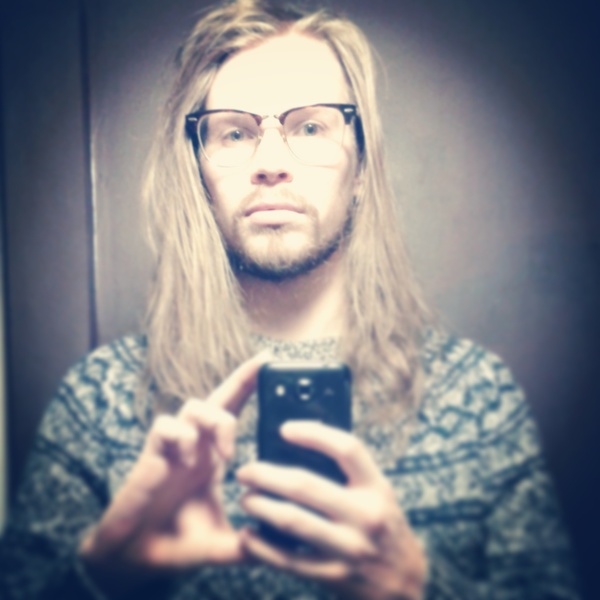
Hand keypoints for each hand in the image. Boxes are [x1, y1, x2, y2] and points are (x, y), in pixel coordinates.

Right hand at [79, 352, 267, 593]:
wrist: (139, 559)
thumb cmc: (180, 542)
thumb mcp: (224, 543)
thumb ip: (252, 543)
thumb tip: (284, 547)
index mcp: (214, 456)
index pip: (235, 412)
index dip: (250, 387)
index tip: (271, 363)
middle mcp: (197, 445)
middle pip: (219, 398)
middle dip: (242, 378)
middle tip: (265, 362)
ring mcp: (175, 448)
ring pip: (194, 405)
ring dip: (216, 420)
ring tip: (227, 453)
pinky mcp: (152, 455)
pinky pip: (166, 426)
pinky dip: (182, 436)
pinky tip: (190, 460)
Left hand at [236, 421, 426, 599]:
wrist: (404, 583)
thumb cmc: (383, 527)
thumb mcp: (379, 493)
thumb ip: (349, 473)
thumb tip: (302, 443)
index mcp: (377, 488)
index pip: (346, 449)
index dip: (313, 434)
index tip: (285, 429)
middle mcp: (365, 515)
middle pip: (306, 486)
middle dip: (267, 475)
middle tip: (245, 470)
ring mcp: (349, 548)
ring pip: (293, 521)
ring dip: (261, 506)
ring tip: (245, 498)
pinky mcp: (334, 577)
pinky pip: (289, 562)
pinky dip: (262, 548)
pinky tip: (248, 536)